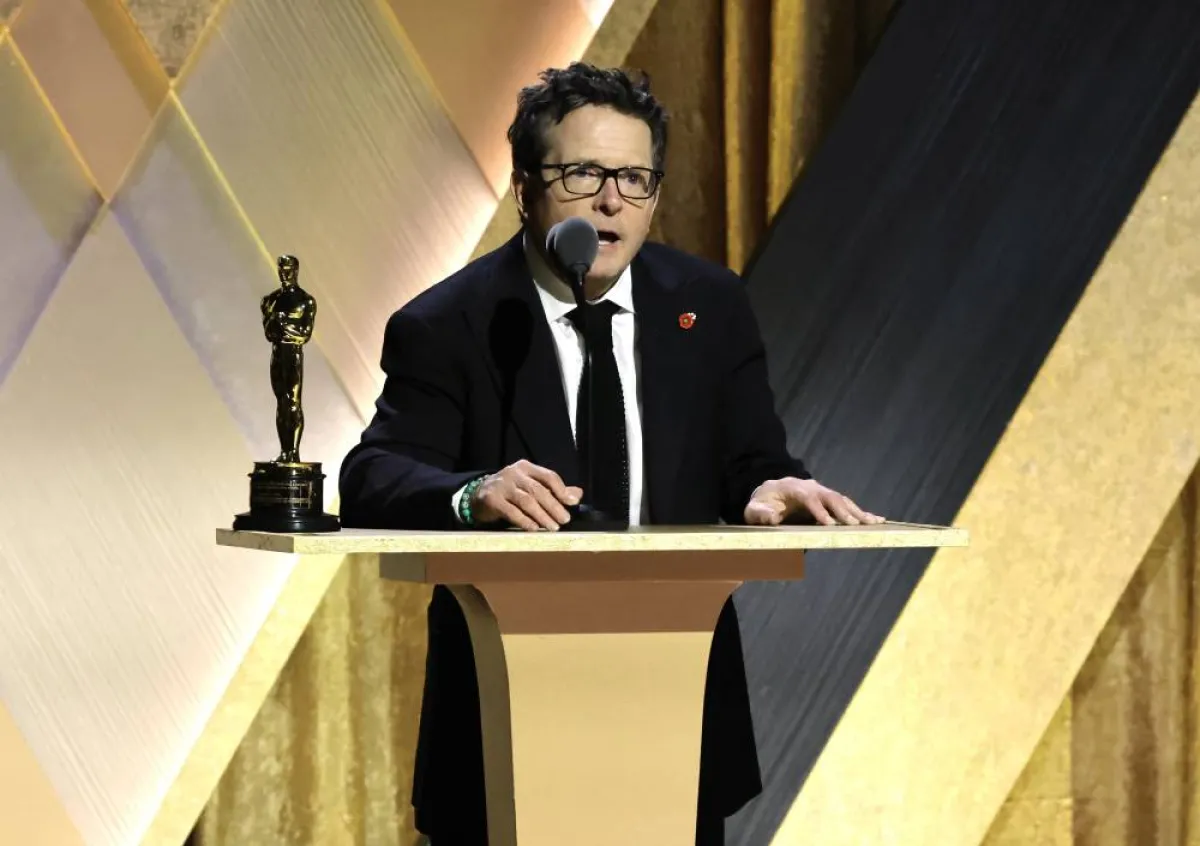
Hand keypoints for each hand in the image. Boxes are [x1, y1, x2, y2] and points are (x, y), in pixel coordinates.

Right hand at [471, 460, 582, 530]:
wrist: (478, 495)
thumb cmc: (510, 491)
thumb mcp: (530, 485)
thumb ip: (554, 490)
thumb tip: (577, 494)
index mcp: (526, 467)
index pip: (548, 476)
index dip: (562, 490)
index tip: (572, 503)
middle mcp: (513, 473)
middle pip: (538, 490)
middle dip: (554, 506)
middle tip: (564, 520)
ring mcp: (501, 485)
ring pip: (527, 501)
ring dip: (542, 515)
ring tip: (552, 527)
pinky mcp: (492, 499)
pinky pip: (512, 511)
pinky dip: (525, 521)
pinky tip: (534, 529)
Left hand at [744, 477, 883, 526]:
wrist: (770, 493)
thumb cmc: (762, 504)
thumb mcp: (753, 510)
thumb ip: (759, 514)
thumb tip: (770, 518)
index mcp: (793, 488)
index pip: (809, 498)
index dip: (820, 511)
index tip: (830, 524)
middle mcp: (811, 487)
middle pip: (830, 497)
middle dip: (843, 512)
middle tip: (855, 525)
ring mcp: (822, 492)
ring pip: (842, 500)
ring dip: (858, 512)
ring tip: (874, 523)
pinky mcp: (828, 500)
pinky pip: (847, 505)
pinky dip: (861, 512)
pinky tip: (877, 520)